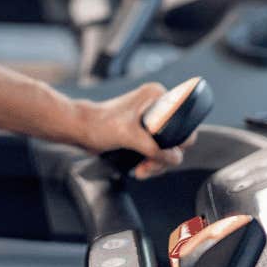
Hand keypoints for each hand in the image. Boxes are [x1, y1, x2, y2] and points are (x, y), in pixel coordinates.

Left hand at [77, 82, 196, 178]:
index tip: (163, 155)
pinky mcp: (144, 131)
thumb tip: (175, 158)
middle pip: (177, 139)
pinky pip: (157, 150)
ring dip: (157, 164)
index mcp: (158, 96)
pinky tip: (140, 168)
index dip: (179, 143)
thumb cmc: (100, 125)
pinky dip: (151, 162)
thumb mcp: (130, 136)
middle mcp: (157, 105)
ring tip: (142, 170)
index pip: (184, 122)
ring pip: (167, 148)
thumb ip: (154, 148)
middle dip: (164, 158)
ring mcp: (151, 119)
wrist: (81, 130)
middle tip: (148, 166)